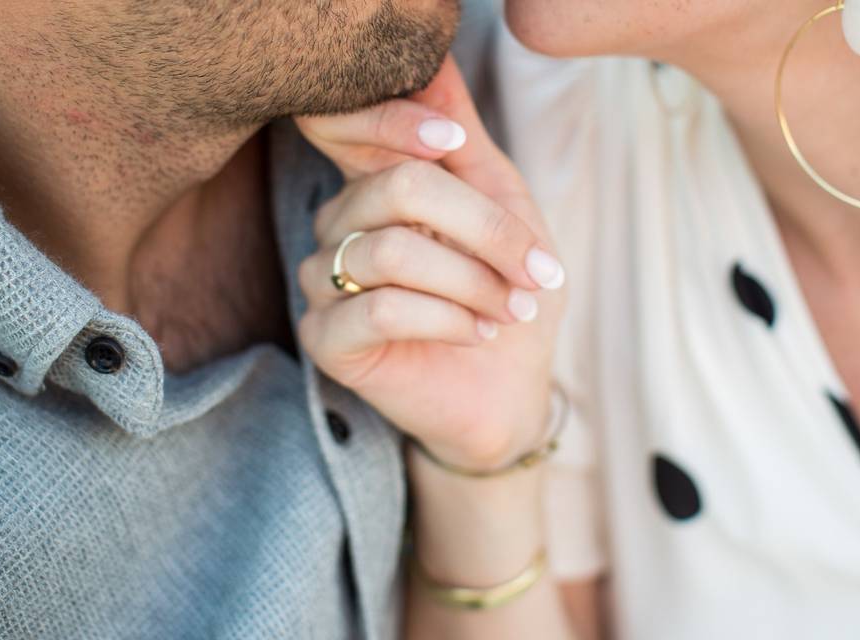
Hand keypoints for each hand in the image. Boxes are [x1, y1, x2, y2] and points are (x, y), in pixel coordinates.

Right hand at [295, 59, 565, 469]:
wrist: (508, 390)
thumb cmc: (509, 295)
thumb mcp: (505, 206)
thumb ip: (466, 139)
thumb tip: (435, 58)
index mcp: (375, 185)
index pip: (342, 122)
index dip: (393, 118)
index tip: (455, 142)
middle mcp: (337, 225)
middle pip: (398, 189)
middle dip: (485, 231)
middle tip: (535, 271)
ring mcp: (324, 281)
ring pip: (391, 251)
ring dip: (473, 281)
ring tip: (512, 308)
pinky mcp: (326, 338)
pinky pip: (381, 308)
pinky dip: (447, 318)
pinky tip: (475, 332)